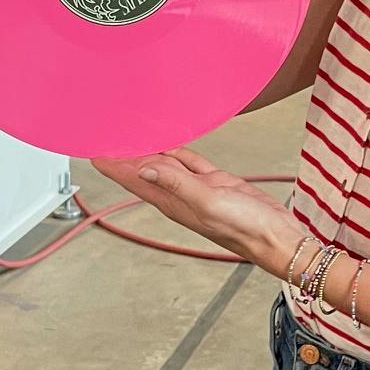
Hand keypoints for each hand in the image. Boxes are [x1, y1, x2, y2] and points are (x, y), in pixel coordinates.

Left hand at [93, 148, 306, 276]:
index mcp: (172, 201)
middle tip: (107, 132)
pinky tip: (172, 140)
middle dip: (124, 153)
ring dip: (148, 148)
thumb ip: (177, 184)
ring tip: (131, 132)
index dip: (112, 164)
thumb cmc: (246, 227)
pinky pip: (190, 161)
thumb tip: (144, 168)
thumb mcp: (208, 202)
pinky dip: (178, 149)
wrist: (276, 236)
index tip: (93, 149)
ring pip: (165, 163)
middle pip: (142, 169)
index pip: (133, 179)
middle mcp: (179, 195)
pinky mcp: (215, 182)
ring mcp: (196, 188)